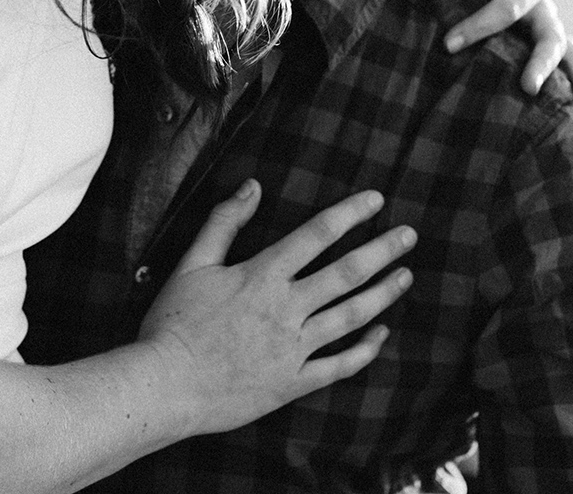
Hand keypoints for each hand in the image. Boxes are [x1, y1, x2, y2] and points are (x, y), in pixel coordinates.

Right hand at [137, 181, 414, 435]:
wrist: (164, 386)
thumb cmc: (172, 324)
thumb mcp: (192, 263)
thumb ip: (224, 222)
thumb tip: (252, 185)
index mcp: (262, 277)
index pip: (316, 235)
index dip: (350, 214)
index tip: (376, 200)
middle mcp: (285, 310)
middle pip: (345, 274)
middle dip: (381, 251)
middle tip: (408, 235)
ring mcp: (293, 349)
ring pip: (350, 318)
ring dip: (382, 294)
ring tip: (405, 276)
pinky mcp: (292, 383)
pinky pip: (338, 366)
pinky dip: (364, 350)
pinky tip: (380, 334)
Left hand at [411, 0, 572, 111]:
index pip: (510, 8)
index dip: (481, 26)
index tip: (448, 45)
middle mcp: (541, 9)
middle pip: (551, 35)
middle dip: (542, 61)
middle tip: (528, 88)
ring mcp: (544, 32)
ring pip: (570, 54)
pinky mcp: (537, 52)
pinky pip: (562, 69)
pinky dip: (571, 88)